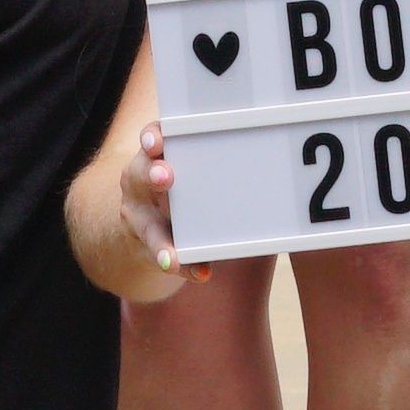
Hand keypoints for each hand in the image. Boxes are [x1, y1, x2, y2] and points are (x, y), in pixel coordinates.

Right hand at [108, 114, 198, 298]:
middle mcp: (138, 183)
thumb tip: (271, 156)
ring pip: (146, 228)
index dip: (152, 136)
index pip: (151, 138)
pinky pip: (161, 258)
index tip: (158, 140)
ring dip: (161, 242)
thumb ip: (212, 159)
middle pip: (140, 175)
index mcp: (154, 156)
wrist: (146, 223)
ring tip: (173, 258)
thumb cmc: (181, 187)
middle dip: (153, 174)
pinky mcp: (145, 246)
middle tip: (166, 177)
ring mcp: (138, 217)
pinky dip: (181, 266)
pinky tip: (200, 273)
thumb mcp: (186, 165)